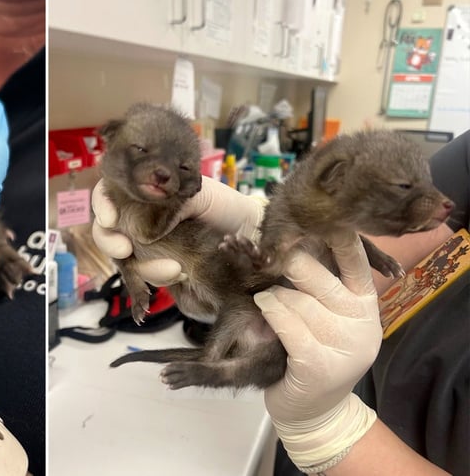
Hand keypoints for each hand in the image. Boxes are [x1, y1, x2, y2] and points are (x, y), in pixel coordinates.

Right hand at [90, 177, 265, 285]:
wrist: (250, 236)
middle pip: (107, 230)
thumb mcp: (199, 194)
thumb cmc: (225, 207)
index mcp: (145, 193)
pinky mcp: (160, 270)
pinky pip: (145, 279)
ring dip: (145, 267)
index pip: (109, 193)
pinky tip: (178, 276)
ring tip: (176, 269)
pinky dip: (155, 280)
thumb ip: (170, 204)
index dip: (102, 204)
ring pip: (126, 260)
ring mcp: (148, 247)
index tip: (110, 218)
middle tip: (124, 249)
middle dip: (111, 242)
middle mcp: (139, 220)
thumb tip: (146, 230)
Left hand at [254, 231, 380, 470]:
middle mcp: (360, 322)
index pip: (356, 261)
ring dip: (271, 298)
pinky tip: (263, 308)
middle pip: (316, 277)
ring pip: (295, 301)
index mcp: (364, 303)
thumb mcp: (328, 317)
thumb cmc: (313, 353)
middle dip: (287, 265)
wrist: (312, 411)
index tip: (318, 216)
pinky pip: (289, 326)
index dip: (337, 237)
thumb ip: (322, 286)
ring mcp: (345, 345)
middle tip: (269, 257)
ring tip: (264, 301)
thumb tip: (298, 242)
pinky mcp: (321, 366)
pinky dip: (271, 315)